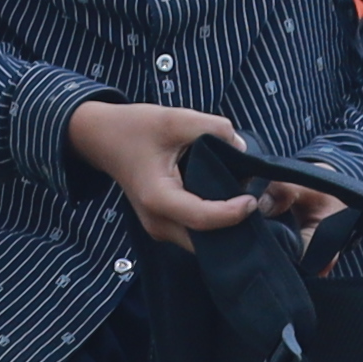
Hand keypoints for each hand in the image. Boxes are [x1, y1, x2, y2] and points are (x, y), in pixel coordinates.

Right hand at [66, 96, 318, 245]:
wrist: (103, 138)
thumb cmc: (135, 128)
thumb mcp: (174, 118)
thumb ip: (213, 129)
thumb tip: (243, 149)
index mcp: (157, 198)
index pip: (203, 219)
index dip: (232, 213)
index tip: (253, 198)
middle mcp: (157, 222)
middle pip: (206, 240)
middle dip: (233, 226)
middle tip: (259, 202)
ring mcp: (159, 229)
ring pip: (202, 243)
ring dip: (225, 227)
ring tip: (247, 201)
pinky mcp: (163, 227)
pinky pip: (196, 235)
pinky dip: (215, 224)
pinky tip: (229, 203)